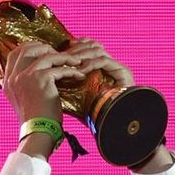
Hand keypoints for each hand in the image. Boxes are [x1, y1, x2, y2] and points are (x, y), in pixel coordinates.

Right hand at [0, 42, 82, 153]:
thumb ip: (27, 84)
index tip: (44, 51)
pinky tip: (79, 75)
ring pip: (46, 55)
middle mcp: (14, 77)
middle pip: (27, 48)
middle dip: (45, 47)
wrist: (39, 133)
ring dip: (64, 57)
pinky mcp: (39, 80)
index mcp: (8, 81)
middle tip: (60, 55)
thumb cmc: (37, 120)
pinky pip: (58, 68)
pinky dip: (71, 70)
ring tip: (75, 62)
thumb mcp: (25, 100)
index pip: (14, 54)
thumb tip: (41, 71)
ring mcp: (25, 77)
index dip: (30, 48)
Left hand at [62, 38, 174, 171]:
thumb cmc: (96, 118)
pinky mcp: (123, 72)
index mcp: (102, 69)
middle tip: (63, 55)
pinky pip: (104, 61)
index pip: (90, 49)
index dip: (76, 48)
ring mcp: (119, 68)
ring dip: (82, 56)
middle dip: (76, 50)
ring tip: (70, 64)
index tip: (62, 51)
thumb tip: (50, 84)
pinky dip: (91, 64)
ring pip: (98, 51)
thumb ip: (69, 90)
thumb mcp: (78, 101)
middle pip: (93, 46)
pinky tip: (80, 71)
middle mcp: (112, 66)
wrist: (114, 128)